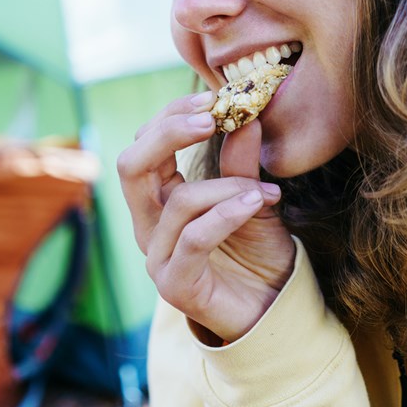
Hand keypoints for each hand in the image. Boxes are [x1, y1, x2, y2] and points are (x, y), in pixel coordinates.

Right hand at [117, 92, 295, 342]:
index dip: (171, 116)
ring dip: (225, 186)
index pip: (144, 146)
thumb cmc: (257, 253)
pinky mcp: (175, 284)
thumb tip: (247, 112)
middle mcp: (148, 225)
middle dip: (170, 132)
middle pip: (131, 165)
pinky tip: (259, 202)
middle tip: (211, 114)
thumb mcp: (252, 196)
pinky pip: (194, 238)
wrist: (274, 308)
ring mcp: (157, 257)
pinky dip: (227, 214)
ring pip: (175, 202)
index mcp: (157, 199)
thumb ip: (242, 161)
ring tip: (263, 190)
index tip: (212, 97)